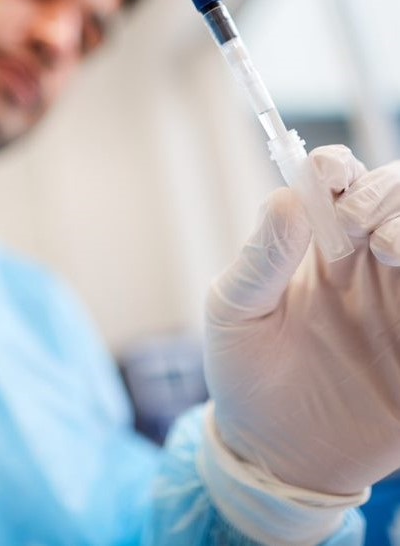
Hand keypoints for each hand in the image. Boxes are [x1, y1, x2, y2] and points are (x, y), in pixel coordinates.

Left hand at [205, 145, 399, 495]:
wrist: (274, 451)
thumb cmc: (243, 372)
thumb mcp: (234, 311)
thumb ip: (261, 257)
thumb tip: (286, 198)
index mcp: (314, 248)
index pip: (339, 182)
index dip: (338, 165)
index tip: (328, 173)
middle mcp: (365, 264)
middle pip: (396, 194)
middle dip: (382, 191)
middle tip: (354, 223)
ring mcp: (399, 300)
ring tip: (387, 250)